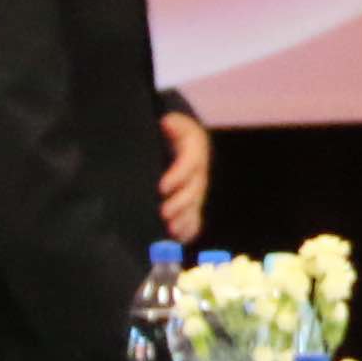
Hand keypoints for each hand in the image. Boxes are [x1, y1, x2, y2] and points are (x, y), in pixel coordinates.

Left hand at [158, 108, 214, 245]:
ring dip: (185, 219)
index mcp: (194, 150)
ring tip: (171, 230)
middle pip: (194, 189)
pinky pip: (195, 217)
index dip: (178, 176)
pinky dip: (189, 229)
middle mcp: (199, 172)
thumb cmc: (172, 132)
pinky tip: (180, 238)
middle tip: (164, 213)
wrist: (183, 142)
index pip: (189, 163)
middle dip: (180, 203)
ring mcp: (197, 189)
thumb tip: (167, 123)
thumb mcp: (173, 123)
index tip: (162, 187)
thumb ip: (171, 124)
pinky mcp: (192, 202)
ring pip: (195, 205)